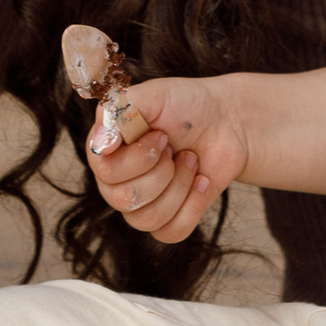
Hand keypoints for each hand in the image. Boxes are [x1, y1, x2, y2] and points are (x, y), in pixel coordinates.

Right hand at [88, 76, 250, 244]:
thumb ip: (121, 108)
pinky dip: (193, 205)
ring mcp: (140, 204)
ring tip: (190, 159)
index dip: (140, 157)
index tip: (160, 133)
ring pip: (147, 219)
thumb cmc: (185, 105)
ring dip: (180, 185)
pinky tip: (201, 181)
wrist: (227, 122)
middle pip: (125, 199)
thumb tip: (99, 145)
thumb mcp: (154, 94)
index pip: (106, 172)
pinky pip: (170, 232)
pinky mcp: (167, 220)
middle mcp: (115, 182)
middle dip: (163, 171)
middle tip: (173, 147)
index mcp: (106, 151)